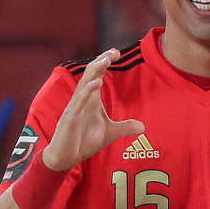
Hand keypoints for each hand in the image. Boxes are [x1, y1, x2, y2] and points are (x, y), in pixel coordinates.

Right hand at [43, 48, 144, 170]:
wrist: (66, 157)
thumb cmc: (83, 142)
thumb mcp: (109, 133)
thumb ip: (125, 127)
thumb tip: (143, 127)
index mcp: (91, 99)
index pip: (97, 74)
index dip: (105, 62)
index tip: (117, 53)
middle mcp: (82, 99)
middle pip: (90, 73)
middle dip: (101, 60)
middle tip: (114, 51)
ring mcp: (75, 107)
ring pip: (84, 83)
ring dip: (95, 70)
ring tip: (106, 60)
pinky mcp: (71, 117)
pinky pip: (79, 101)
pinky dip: (88, 91)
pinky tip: (96, 83)